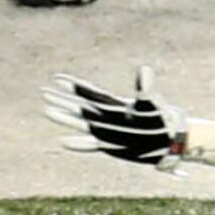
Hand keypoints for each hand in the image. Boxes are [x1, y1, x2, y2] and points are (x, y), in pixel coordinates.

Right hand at [43, 66, 195, 172]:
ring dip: (65, 117)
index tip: (57, 78)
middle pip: (81, 106)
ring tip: (46, 110)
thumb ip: (145, 87)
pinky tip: (63, 141)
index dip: (75, 86)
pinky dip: (77, 144)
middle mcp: (109, 117)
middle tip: (44, 92)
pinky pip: (90, 144)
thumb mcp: (152, 101)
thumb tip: (144, 68)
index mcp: (116, 104)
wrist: (170, 139)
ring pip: (81, 123)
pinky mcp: (110, 146)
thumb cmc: (163, 117)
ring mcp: (108, 131)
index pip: (91, 93)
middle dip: (63, 100)